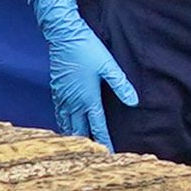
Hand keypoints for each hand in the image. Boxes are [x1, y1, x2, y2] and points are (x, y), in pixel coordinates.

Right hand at [29, 0, 142, 144]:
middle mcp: (73, 102)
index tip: (109, 155)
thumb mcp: (109, 66)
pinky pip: (59, 114)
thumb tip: (134, 102)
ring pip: (67, 124)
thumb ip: (122, 85)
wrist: (63, 35)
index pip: (98, 127)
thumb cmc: (88, 49)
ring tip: (81, 147)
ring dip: (74, 136)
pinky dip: (64, 124)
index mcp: (88, 99)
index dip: (104, 142)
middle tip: (94, 156)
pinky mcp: (56, 90)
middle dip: (87, 144)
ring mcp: (62, 97)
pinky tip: (66, 124)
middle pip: (79, 131)